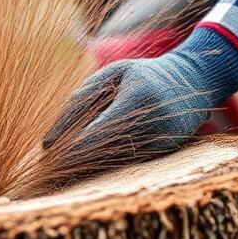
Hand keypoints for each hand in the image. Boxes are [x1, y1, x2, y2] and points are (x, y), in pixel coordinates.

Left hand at [43, 26, 237, 168]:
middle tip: (46, 165)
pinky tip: (87, 163)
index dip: (71, 144)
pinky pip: (129, 162)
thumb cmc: (143, 74)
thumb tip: (54, 135)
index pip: (97, 131)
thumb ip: (84, 96)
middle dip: (74, 159)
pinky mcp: (166, 152)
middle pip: (104, 151)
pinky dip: (107, 164)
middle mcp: (153, 124)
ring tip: (60, 166)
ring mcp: (163, 141)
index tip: (47, 150)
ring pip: (115, 161)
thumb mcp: (113, 72)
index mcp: (137, 100)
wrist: (191, 79)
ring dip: (87, 165)